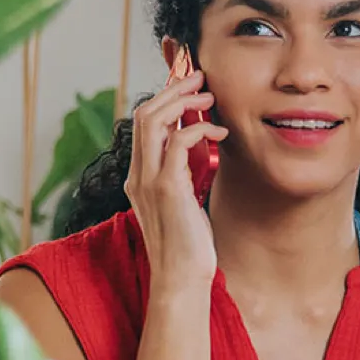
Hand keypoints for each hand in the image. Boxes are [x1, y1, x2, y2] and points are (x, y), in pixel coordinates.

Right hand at [122, 70, 227, 292]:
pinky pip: (178, 142)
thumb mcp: (183, 205)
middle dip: (172, 89)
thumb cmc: (188, 247)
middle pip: (144, 113)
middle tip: (200, 78)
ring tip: (208, 96)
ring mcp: (150, 181)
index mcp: (139, 178)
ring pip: (154, 121)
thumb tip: (197, 152)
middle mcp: (139, 176)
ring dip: (182, 101)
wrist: (182, 280)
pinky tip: (220, 133)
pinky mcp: (168, 189)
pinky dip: (199, 129)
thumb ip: (182, 177)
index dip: (164, 99)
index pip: (143, 125)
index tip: (188, 88)